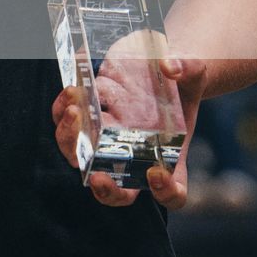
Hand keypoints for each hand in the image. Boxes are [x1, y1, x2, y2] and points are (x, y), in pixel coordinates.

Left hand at [52, 55, 207, 210]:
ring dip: (72, 141)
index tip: (156, 173)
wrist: (154, 63)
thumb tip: (169, 67)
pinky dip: (63, 113)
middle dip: (106, 189)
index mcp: (169, 157)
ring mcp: (107, 142)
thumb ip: (189, 68)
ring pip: (82, 159)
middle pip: (119, 191)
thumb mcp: (193, 72)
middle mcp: (135, 157)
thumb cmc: (181, 79)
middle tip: (97, 176)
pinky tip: (71, 91)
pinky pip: (68, 127)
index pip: (173, 192)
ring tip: (75, 111)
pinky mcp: (87, 121)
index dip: (165, 191)